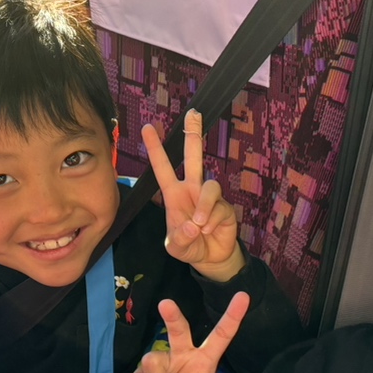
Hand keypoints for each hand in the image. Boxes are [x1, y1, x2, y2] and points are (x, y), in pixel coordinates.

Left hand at [143, 109, 244, 281]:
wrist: (210, 258)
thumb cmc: (189, 246)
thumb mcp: (176, 247)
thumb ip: (179, 238)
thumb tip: (194, 225)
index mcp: (174, 195)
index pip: (162, 168)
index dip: (155, 148)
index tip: (147, 127)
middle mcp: (192, 190)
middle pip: (194, 157)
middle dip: (193, 134)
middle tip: (193, 114)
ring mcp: (209, 197)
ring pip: (210, 186)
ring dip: (204, 206)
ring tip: (199, 225)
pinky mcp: (225, 207)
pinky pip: (219, 207)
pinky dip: (212, 221)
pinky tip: (208, 230)